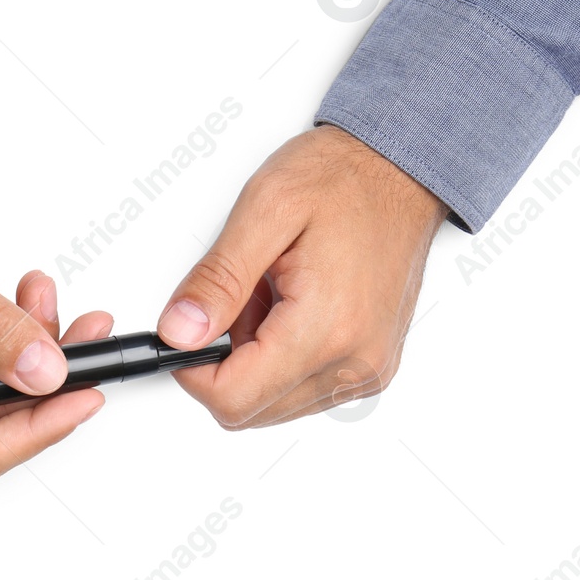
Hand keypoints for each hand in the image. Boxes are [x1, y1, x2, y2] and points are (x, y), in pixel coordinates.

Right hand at [0, 167, 112, 482]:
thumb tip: (42, 373)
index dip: (36, 431)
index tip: (83, 396)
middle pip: (1, 424)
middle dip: (53, 385)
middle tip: (91, 346)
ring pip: (10, 388)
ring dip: (48, 351)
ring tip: (62, 305)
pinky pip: (5, 356)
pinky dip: (30, 330)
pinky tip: (36, 296)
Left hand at [157, 124, 447, 427]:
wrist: (400, 169)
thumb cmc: (343, 178)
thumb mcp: (264, 210)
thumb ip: (217, 280)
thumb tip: (179, 332)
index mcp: (327, 327)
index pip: (234, 399)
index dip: (192, 369)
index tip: (186, 330)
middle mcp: (356, 361)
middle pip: (252, 410)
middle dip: (225, 361)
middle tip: (238, 296)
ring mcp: (369, 369)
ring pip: (274, 404)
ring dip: (254, 359)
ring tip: (271, 293)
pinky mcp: (372, 366)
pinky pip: (305, 388)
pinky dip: (282, 356)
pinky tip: (290, 306)